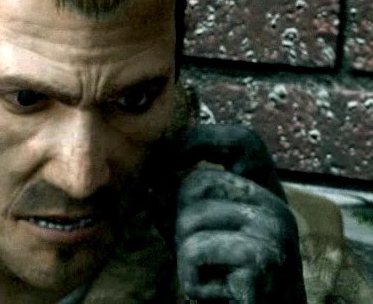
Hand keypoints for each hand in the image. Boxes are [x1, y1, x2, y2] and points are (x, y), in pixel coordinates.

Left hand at [174, 125, 305, 302]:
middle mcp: (277, 206)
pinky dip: (191, 278)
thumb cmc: (225, 281)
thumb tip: (150, 175)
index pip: (242, 141)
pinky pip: (195, 252)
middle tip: (191, 254)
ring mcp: (275, 231)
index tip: (165, 157)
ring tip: (207, 276)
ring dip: (184, 255)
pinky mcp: (263, 259)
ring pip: (190, 218)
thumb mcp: (196, 236)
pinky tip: (214, 292)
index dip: (200, 140)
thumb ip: (176, 204)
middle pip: (197, 182)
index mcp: (266, 193)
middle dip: (176, 219)